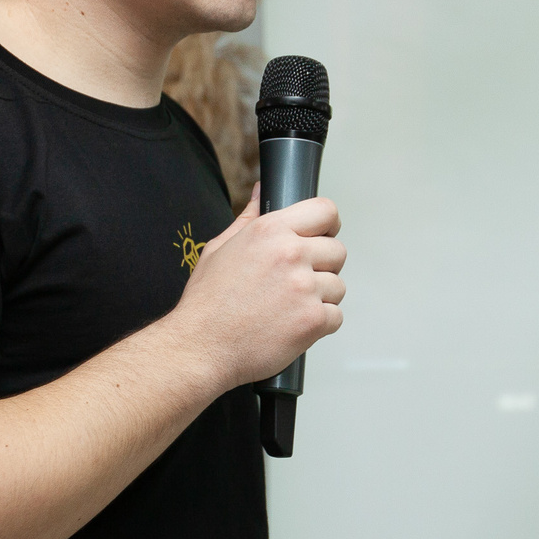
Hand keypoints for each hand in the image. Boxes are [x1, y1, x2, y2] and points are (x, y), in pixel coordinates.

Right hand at [174, 186, 345, 393]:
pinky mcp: (313, 319)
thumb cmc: (207, 302)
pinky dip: (319, 325)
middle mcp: (291, 254)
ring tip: (288, 308)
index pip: (325, 211)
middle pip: (338, 251)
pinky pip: (335, 317)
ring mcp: (304, 287)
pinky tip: (292, 326)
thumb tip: (259, 192)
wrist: (200, 346)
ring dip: (320, 298)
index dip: (328, 226)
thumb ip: (247, 218)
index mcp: (270, 230)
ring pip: (338, 287)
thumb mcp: (220, 248)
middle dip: (323, 267)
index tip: (322, 238)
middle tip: (297, 283)